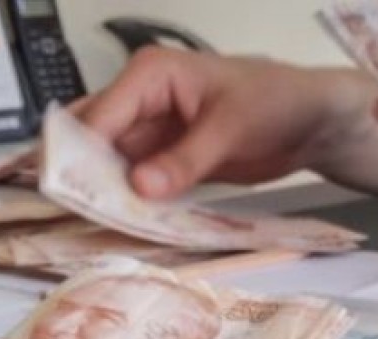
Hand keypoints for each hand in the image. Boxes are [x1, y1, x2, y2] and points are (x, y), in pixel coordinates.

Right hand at [79, 48, 372, 199]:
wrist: (312, 121)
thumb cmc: (276, 102)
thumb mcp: (231, 129)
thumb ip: (185, 160)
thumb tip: (140, 187)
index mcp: (150, 74)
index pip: (99, 116)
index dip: (77, 153)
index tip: (65, 193)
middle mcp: (142, 100)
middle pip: (93, 138)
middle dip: (80, 173)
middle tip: (67, 213)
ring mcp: (152, 132)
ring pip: (110, 164)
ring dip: (102, 192)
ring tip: (88, 225)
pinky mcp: (166, 160)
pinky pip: (136, 181)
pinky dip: (128, 201)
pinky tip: (119, 224)